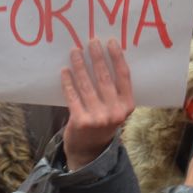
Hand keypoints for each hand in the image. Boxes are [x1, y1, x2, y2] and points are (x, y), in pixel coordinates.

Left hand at [60, 39, 134, 170]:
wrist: (90, 150)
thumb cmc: (103, 122)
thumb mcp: (116, 109)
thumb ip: (115, 90)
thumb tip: (105, 58)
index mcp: (127, 105)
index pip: (123, 76)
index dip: (117, 57)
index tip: (110, 42)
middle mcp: (115, 112)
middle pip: (104, 78)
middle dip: (97, 57)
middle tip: (91, 42)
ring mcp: (98, 117)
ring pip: (87, 85)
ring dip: (80, 65)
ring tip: (75, 52)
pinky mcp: (80, 121)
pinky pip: (73, 96)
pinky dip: (68, 82)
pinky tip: (65, 71)